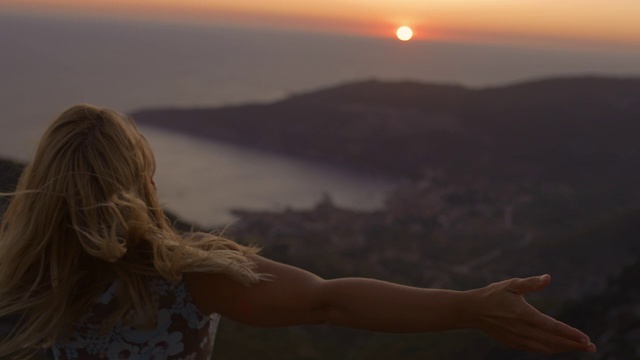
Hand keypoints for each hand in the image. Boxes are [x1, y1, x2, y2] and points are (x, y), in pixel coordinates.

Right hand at [469, 274, 596, 354]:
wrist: (473, 311)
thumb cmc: (494, 294)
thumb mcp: (511, 284)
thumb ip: (531, 283)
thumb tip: (548, 278)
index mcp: (523, 314)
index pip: (552, 327)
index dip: (570, 334)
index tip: (586, 339)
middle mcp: (522, 330)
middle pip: (553, 342)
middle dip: (573, 345)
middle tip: (591, 346)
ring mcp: (518, 339)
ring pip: (546, 348)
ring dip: (564, 349)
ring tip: (579, 347)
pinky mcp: (514, 344)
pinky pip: (537, 349)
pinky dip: (551, 349)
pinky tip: (559, 346)